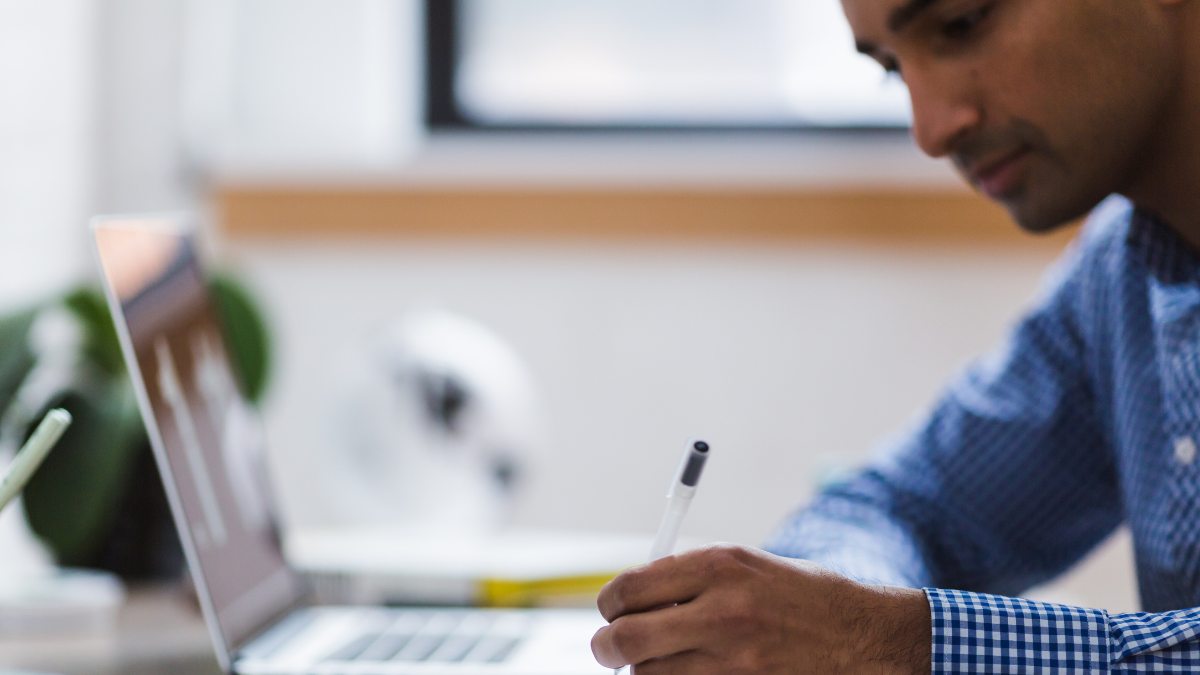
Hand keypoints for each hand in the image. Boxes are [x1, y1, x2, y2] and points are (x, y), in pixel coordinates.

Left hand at [591, 544, 930, 674]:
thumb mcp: (748, 565)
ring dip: (646, 671)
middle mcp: (721, 611)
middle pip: (625, 639)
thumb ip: (689, 576)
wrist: (865, 637)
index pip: (629, 589)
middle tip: (609, 648)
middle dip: (607, 646)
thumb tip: (630, 596)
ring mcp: (732, 661)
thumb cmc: (802, 596)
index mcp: (719, 566)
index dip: (610, 605)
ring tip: (666, 660)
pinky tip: (690, 672)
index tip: (612, 612)